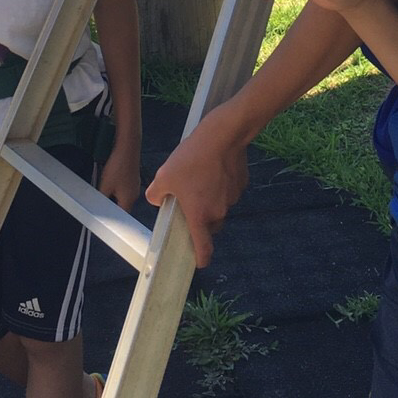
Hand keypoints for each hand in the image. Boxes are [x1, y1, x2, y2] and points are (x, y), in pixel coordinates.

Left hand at [97, 143, 141, 212]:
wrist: (128, 147)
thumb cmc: (119, 165)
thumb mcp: (104, 185)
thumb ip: (102, 199)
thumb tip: (98, 207)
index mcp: (129, 200)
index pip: (120, 217)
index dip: (111, 219)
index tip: (103, 218)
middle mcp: (135, 194)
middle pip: (122, 207)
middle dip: (111, 206)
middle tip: (101, 201)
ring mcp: (135, 185)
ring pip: (123, 196)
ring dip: (114, 195)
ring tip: (106, 187)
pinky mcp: (133, 177)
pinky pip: (125, 188)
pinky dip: (117, 187)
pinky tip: (111, 179)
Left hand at [146, 117, 249, 267]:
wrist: (222, 135)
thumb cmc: (192, 158)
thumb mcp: (164, 176)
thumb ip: (156, 194)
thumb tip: (157, 199)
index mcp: (199, 216)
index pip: (204, 249)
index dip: (200, 258)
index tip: (198, 261)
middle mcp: (218, 212)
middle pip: (209, 225)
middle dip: (200, 218)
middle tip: (188, 201)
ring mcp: (232, 198)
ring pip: (219, 206)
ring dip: (210, 199)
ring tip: (200, 177)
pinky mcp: (241, 184)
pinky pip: (228, 191)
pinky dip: (221, 186)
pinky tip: (213, 168)